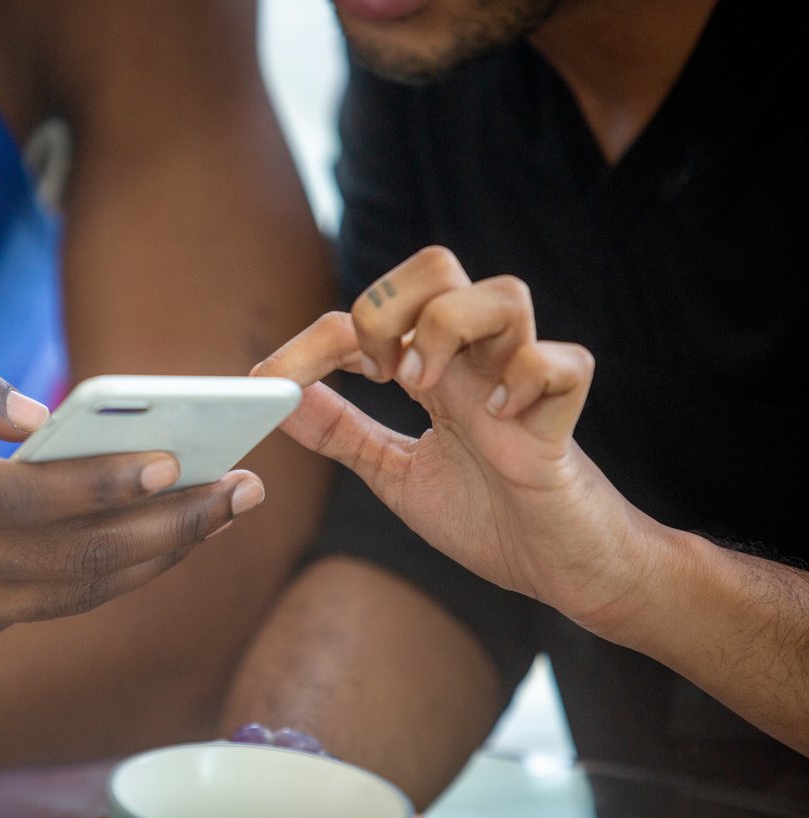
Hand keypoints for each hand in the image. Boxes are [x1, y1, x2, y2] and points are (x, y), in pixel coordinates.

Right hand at [0, 333, 263, 659]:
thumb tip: (42, 413)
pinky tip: (152, 540)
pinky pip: (44, 607)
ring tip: (219, 518)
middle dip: (173, 528)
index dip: (107, 486)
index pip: (29, 502)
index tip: (179, 464)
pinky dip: (105, 576)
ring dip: (156, 557)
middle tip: (245, 492)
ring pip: (73, 595)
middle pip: (76, 560)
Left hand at [253, 247, 649, 630]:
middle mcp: (476, 364)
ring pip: (504, 293)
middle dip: (386, 306)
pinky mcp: (564, 421)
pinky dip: (530, 376)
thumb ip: (342, 433)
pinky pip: (567, 362)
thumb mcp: (394, 473)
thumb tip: (283, 399)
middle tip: (377, 373)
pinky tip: (500, 416)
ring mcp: (523, 385)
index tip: (271, 382)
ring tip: (423, 386)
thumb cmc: (488, 517)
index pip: (370, 316)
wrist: (561, 571)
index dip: (313, 339)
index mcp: (434, 372)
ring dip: (447, 328)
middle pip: (437, 267)